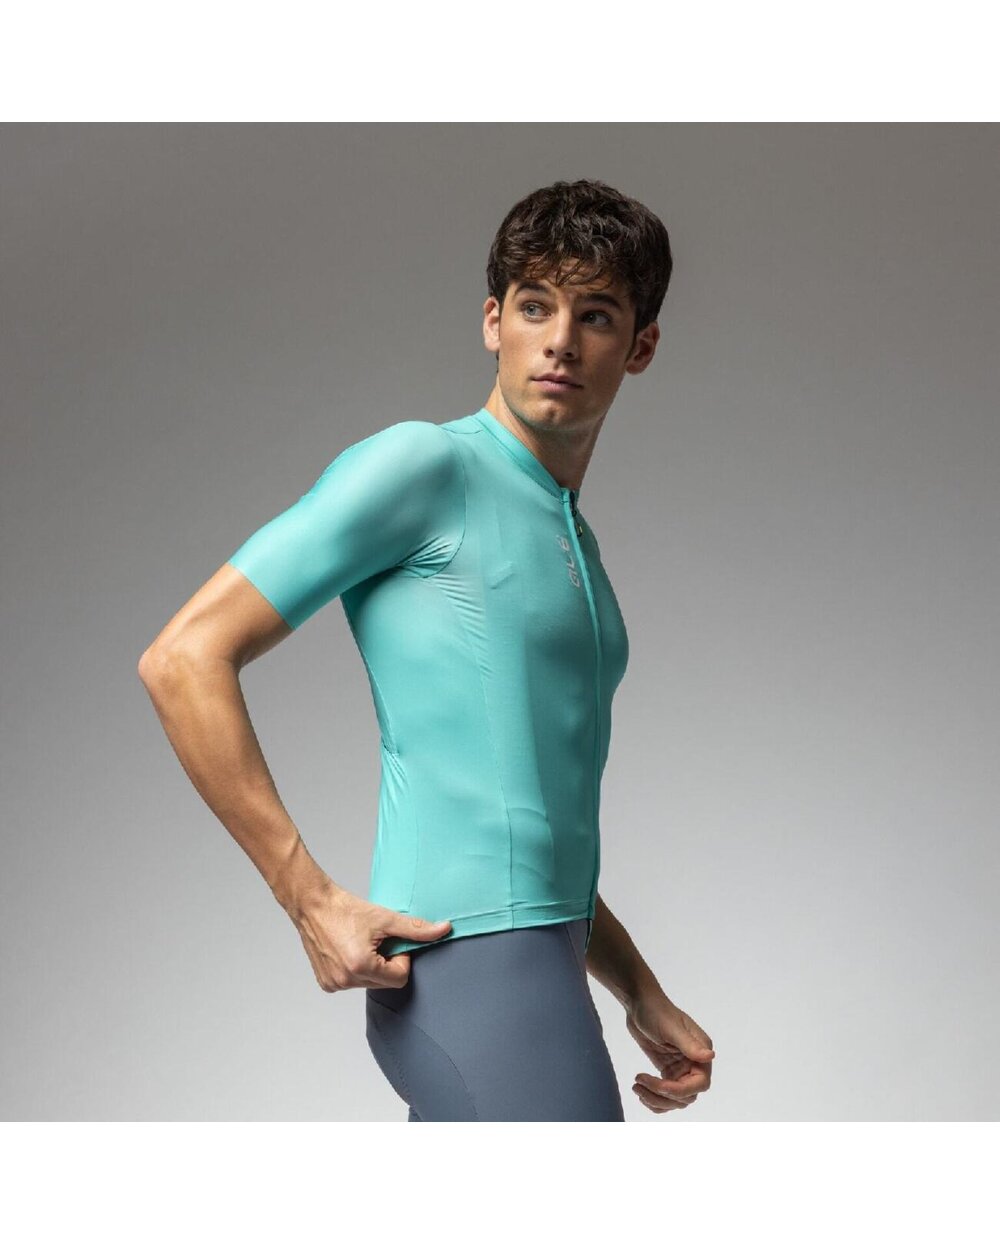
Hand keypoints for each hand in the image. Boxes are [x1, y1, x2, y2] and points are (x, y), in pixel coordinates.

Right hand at [290, 882, 451, 991]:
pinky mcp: (326, 983)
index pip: (400, 978)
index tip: (391, 942)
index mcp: (361, 966)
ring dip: (372, 967)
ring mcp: (334, 984)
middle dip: (387, 963)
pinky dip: (356, 970)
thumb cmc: (346, 909)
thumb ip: (417, 928)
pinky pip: (353, 983)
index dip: (401, 959)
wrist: (313, 905)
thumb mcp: (386, 918)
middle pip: (386, 983)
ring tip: (360, 944)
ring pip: (370, 984)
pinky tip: (348, 950)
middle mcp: (346, 980)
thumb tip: (444, 929)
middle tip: (376, 941)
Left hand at [625, 989, 714, 1114]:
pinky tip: (640, 1090)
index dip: (680, 1090)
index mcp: (701, 1052)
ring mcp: (680, 1069)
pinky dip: (654, 1099)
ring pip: (675, 1100)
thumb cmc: (656, 1010)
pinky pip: (665, 1095)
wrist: (639, 1004)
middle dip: (664, 1096)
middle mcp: (694, 1064)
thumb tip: (710, 1056)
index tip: (659, 1085)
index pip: (699, 1084)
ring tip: (637, 1086)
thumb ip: (689, 1044)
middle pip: (687, 1097)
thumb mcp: (671, 1027)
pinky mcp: (667, 1071)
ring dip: (656, 1100)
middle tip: (642, 1083)